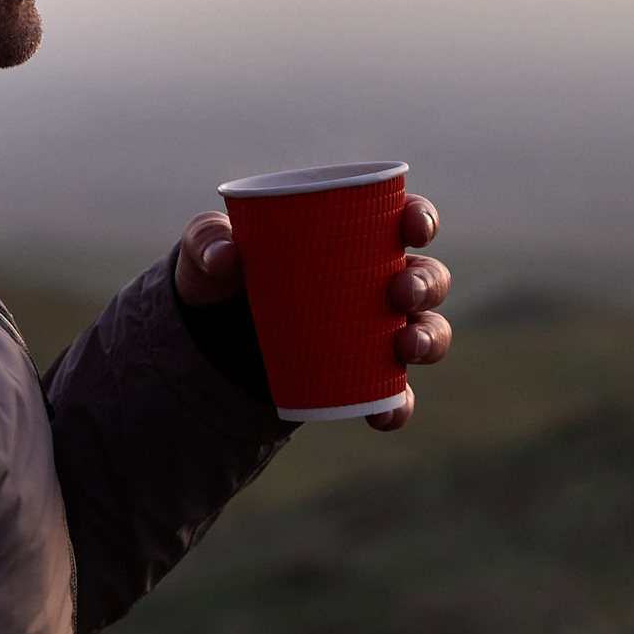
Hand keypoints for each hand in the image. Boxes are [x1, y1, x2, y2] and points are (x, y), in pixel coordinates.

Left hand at [172, 195, 451, 431]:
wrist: (209, 343)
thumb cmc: (220, 276)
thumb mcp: (205, 252)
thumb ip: (206, 242)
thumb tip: (224, 257)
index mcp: (353, 236)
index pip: (404, 219)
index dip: (421, 219)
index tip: (412, 227)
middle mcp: (376, 282)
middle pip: (427, 276)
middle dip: (426, 283)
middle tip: (399, 292)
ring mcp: (374, 332)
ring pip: (426, 330)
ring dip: (429, 338)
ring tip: (405, 347)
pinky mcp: (361, 376)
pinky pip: (395, 394)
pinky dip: (397, 405)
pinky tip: (384, 414)